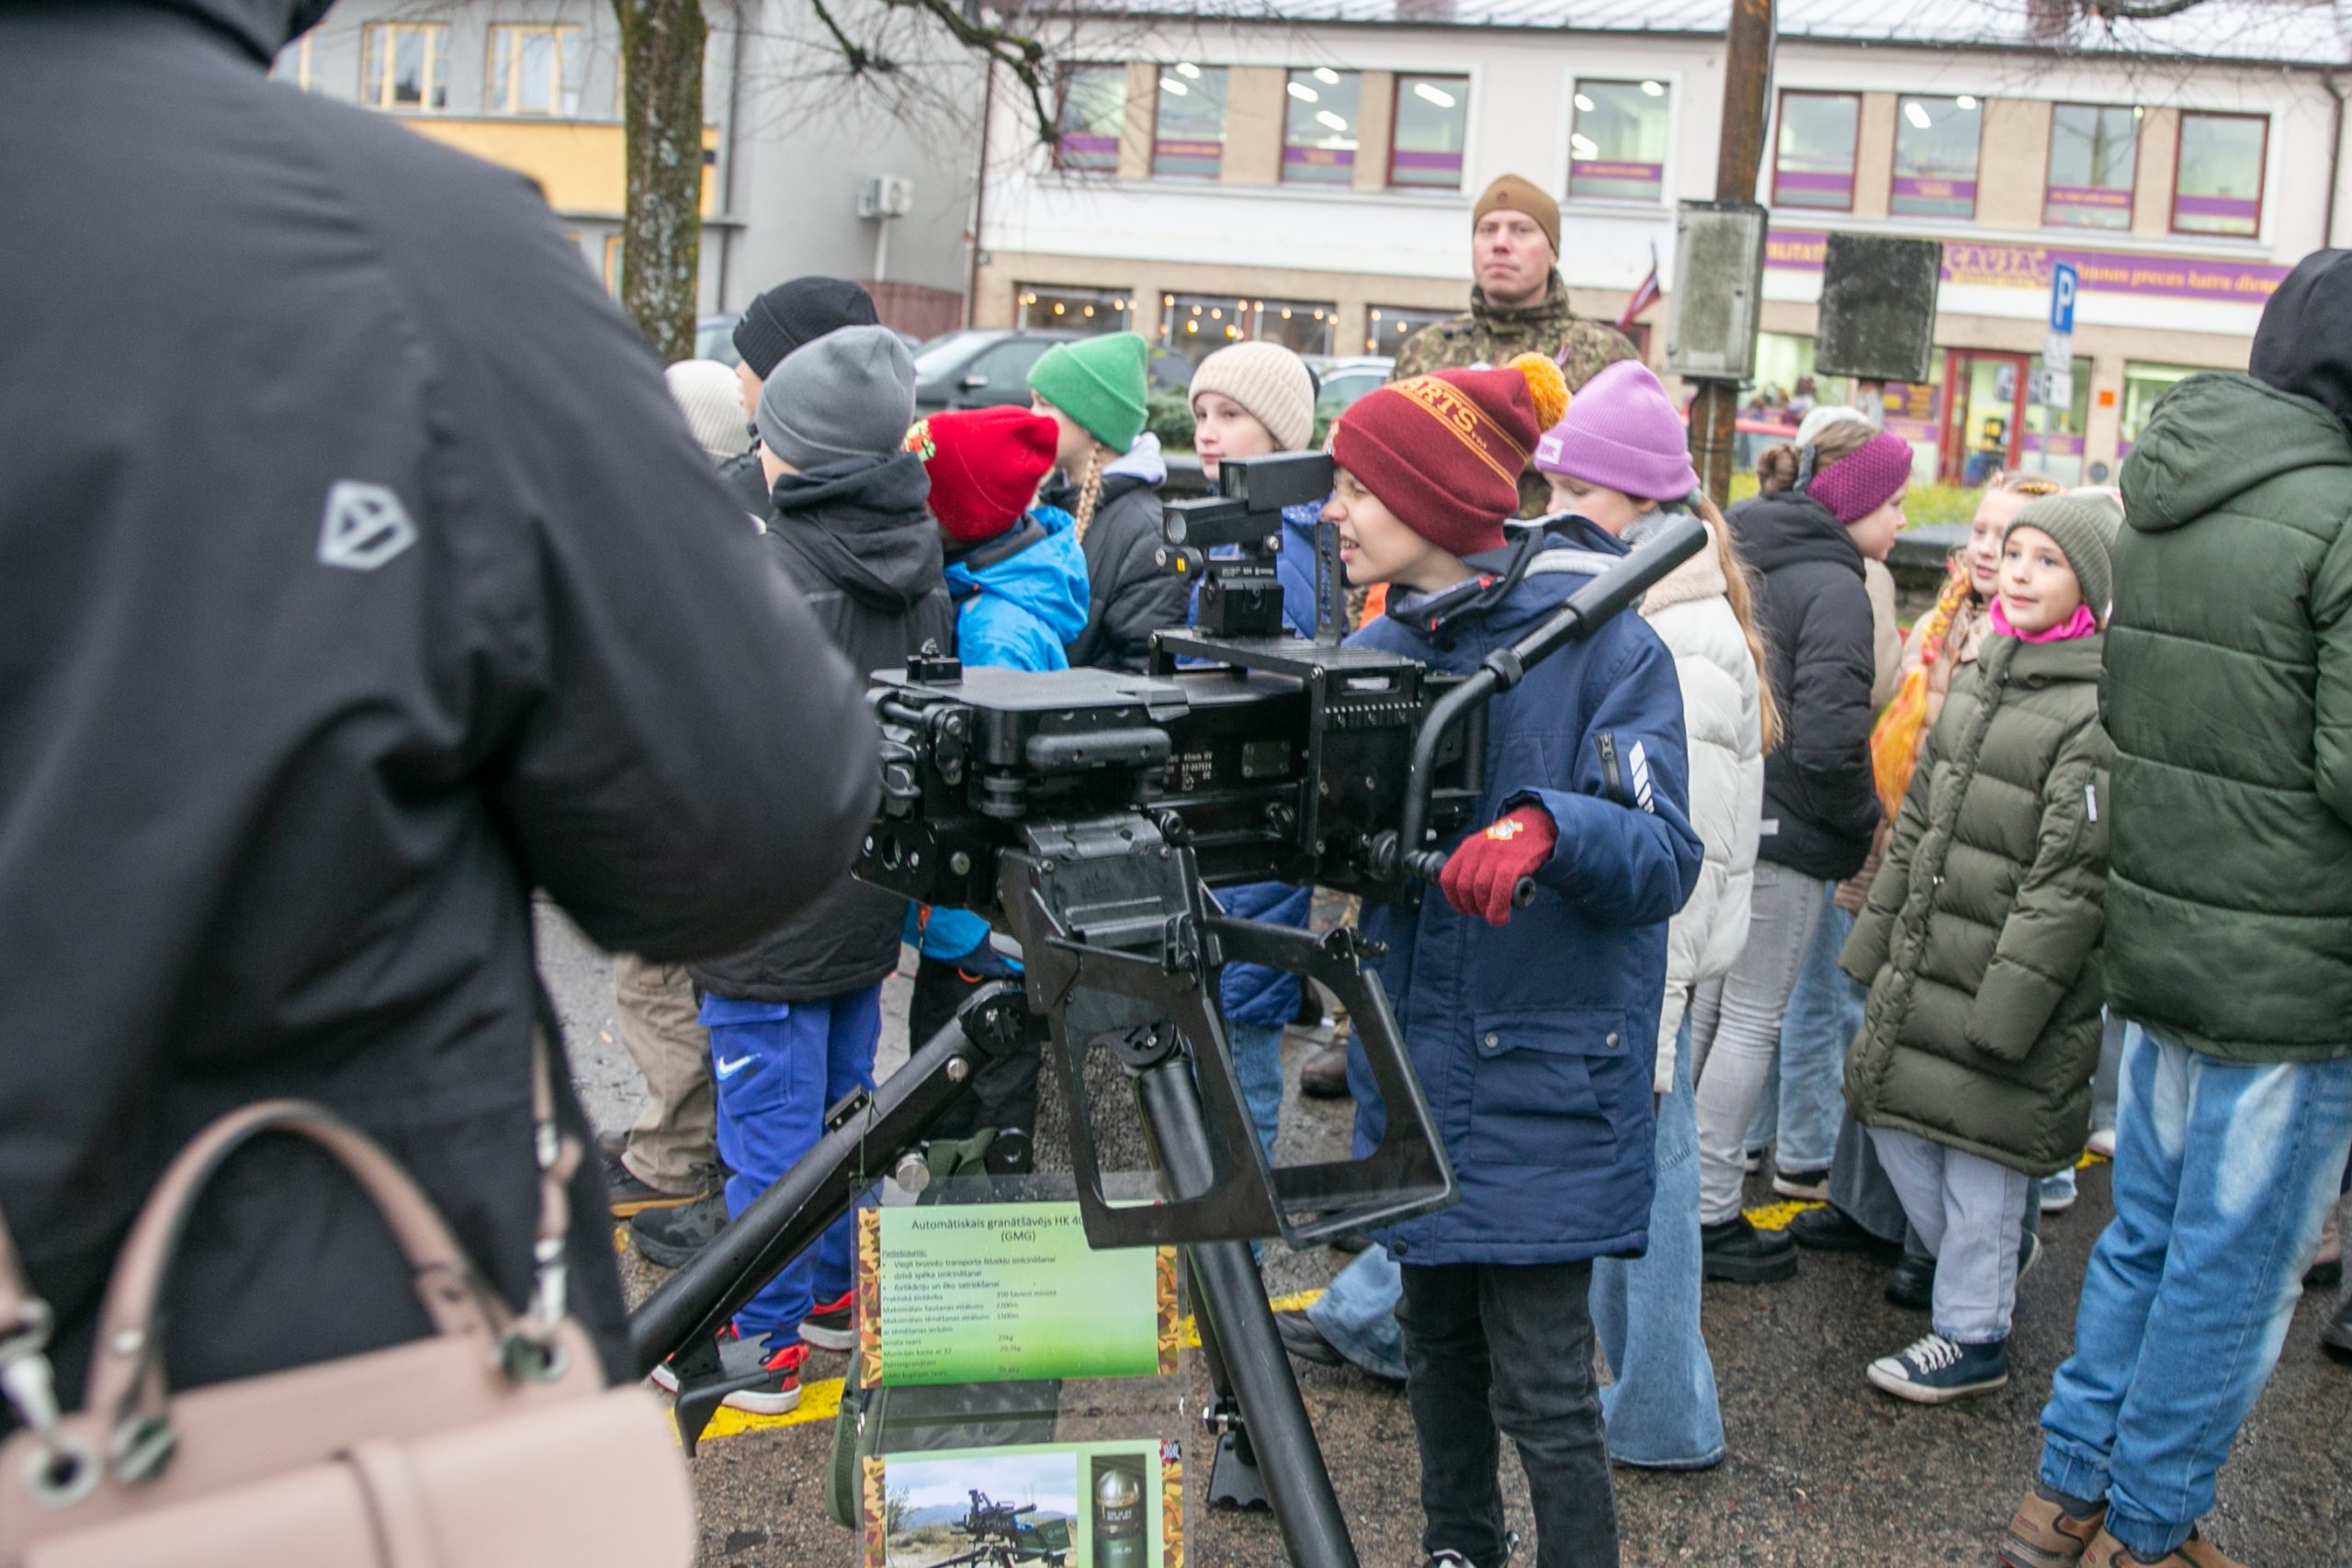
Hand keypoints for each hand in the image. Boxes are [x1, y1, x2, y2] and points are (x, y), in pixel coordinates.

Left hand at [1438, 805, 1556, 925]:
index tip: (1462, 908)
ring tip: (1493, 915)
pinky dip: (1499, 908)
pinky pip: (1501, 889)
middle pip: (1464, 887)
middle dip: (1471, 906)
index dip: (1453, 898)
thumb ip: (1473, 865)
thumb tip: (1466, 894)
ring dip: (1485, 910)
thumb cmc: (1510, 841)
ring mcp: (1495, 855)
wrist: (1536, 824)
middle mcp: (1478, 851)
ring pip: (1480, 890)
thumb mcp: (1484, 846)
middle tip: (1481, 912)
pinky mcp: (1514, 862)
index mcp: (1468, 848)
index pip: (1448, 877)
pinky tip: (1502, 916)